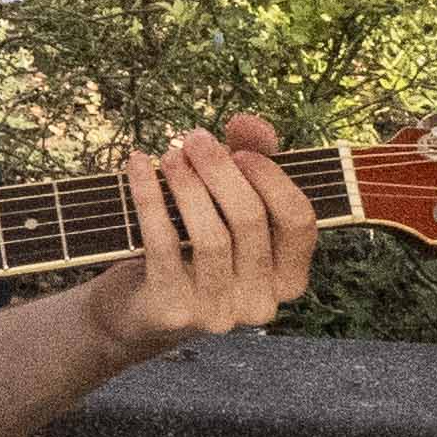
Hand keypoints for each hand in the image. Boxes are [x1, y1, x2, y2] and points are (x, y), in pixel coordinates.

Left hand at [88, 118, 322, 360]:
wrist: (136, 311)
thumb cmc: (193, 250)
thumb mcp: (226, 205)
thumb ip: (249, 159)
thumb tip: (248, 123)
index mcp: (288, 279)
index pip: (299, 222)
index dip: (273, 179)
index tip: (240, 150)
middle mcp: (261, 303)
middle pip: (250, 220)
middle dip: (220, 170)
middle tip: (193, 138)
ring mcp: (219, 314)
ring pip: (210, 236)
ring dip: (187, 184)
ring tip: (170, 155)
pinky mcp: (173, 312)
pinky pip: (163, 244)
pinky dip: (149, 197)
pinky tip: (137, 166)